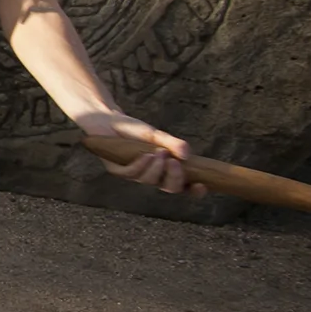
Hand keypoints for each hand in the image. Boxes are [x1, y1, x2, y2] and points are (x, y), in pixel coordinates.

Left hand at [83, 113, 200, 195]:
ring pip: (150, 181)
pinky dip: (141, 165)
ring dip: (157, 168)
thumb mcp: (157, 136)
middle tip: (175, 162)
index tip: (202, 185)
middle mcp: (152, 176)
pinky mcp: (118, 171)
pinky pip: (132, 174)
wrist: (108, 120)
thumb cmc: (135, 131)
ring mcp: (135, 175)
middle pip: (169, 188)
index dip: (194, 191)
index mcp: (165, 170)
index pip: (184, 186)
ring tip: (159, 152)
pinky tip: (145, 155)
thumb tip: (188, 154)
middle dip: (175, 178)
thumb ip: (173, 144)